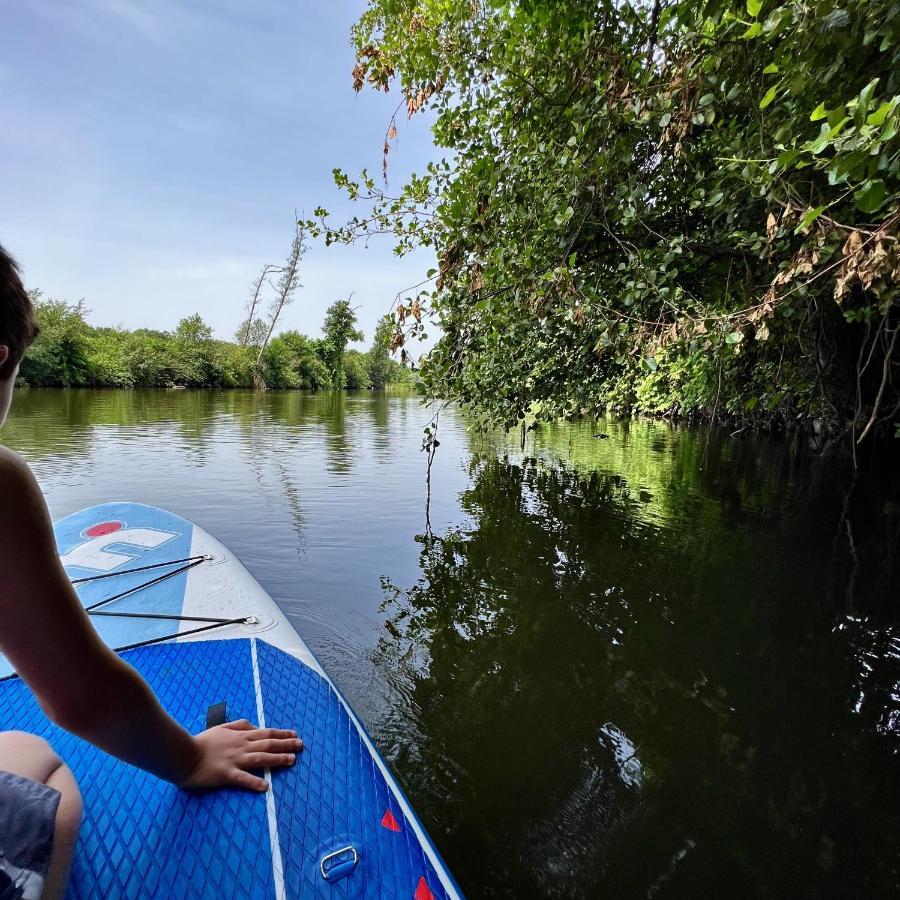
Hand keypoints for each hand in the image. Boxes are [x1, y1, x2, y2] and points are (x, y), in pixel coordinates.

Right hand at [180, 719, 302, 791]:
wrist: (183, 754)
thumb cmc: (202, 742)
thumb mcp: (221, 728)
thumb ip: (238, 725)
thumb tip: (253, 725)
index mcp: (240, 736)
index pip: (265, 733)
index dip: (282, 734)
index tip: (295, 735)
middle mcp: (241, 746)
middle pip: (267, 744)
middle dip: (286, 745)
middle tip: (301, 745)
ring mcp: (234, 760)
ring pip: (260, 759)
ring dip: (277, 760)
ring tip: (292, 761)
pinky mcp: (225, 774)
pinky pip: (242, 778)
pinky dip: (254, 782)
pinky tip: (266, 786)